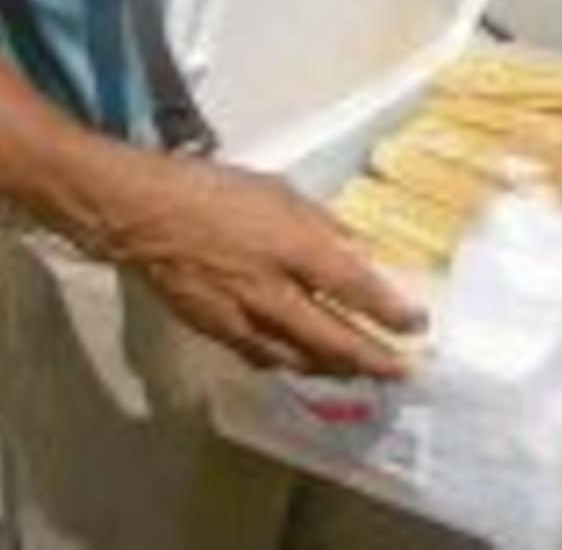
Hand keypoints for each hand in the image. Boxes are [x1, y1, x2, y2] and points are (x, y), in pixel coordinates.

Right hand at [110, 155, 424, 379]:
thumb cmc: (212, 189)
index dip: (390, 309)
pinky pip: (264, 358)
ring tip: (360, 371)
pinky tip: (303, 361)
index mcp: (291, 246)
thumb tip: (353, 248)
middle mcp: (272, 292)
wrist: (144, 214)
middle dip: (373, 359)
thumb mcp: (277, 190)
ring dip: (335, 369)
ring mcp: (243, 319)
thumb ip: (318, 223)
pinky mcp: (217, 333)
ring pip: (300, 359)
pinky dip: (291, 363)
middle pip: (333, 340)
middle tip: (401, 369)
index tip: (417, 322)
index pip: (354, 287)